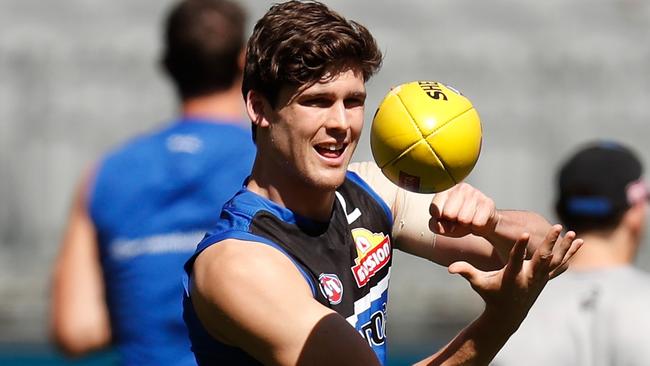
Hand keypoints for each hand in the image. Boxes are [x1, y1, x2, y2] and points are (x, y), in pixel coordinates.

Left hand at [429, 183, 497, 237]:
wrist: (482, 222)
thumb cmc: (459, 220)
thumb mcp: (443, 224)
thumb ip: (434, 225)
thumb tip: (436, 225)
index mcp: (445, 190)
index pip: (434, 208)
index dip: (439, 218)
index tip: (444, 216)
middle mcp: (460, 188)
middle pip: (449, 213)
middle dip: (453, 221)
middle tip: (458, 218)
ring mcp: (475, 193)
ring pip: (464, 219)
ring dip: (466, 224)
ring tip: (468, 218)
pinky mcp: (487, 203)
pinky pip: (477, 223)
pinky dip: (476, 226)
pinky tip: (477, 219)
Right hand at [447, 225, 582, 321]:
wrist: (508, 314)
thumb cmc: (490, 294)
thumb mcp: (478, 283)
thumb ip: (465, 272)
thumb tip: (449, 268)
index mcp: (511, 276)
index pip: (516, 259)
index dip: (520, 247)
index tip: (525, 233)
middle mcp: (528, 277)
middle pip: (541, 258)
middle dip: (550, 243)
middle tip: (556, 228)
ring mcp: (540, 279)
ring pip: (555, 261)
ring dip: (565, 248)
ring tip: (573, 233)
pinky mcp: (545, 278)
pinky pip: (560, 265)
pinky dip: (570, 254)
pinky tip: (579, 242)